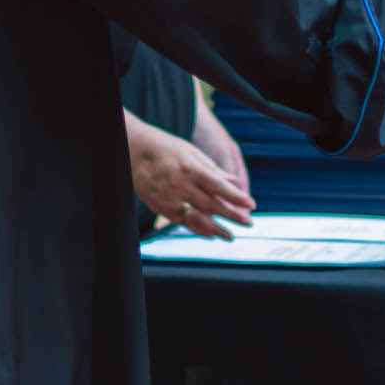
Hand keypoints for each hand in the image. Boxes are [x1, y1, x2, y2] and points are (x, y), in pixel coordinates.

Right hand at [126, 111, 253, 238]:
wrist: (133, 151)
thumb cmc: (165, 148)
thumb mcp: (191, 152)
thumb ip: (212, 169)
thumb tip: (234, 180)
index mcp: (190, 168)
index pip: (219, 186)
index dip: (236, 197)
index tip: (251, 204)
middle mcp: (180, 185)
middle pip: (211, 205)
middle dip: (232, 216)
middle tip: (248, 223)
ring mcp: (169, 198)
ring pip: (197, 218)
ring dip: (216, 229)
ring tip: (230, 236)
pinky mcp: (160, 206)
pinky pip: (181, 222)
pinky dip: (197, 229)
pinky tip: (210, 233)